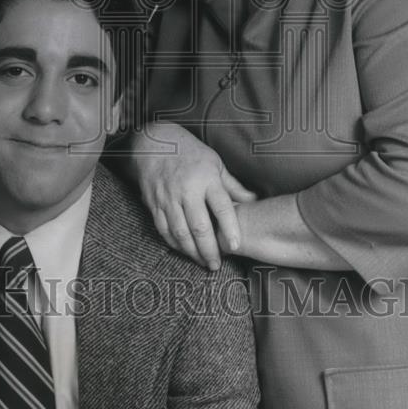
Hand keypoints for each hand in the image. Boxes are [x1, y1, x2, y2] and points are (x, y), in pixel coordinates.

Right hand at [129, 123, 255, 269]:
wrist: (153, 143)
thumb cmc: (190, 152)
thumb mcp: (215, 163)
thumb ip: (232, 186)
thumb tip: (254, 201)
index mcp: (206, 178)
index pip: (221, 207)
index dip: (229, 228)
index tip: (235, 246)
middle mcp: (187, 189)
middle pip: (199, 226)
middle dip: (209, 250)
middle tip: (216, 265)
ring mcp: (168, 197)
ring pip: (180, 232)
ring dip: (192, 252)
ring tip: (202, 262)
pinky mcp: (153, 203)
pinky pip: (163, 229)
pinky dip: (174, 243)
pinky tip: (183, 250)